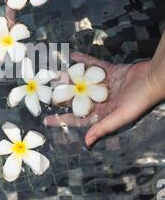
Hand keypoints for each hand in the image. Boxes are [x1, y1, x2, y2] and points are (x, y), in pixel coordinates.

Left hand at [44, 52, 163, 146]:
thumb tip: (87, 142)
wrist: (153, 78)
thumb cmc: (140, 100)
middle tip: (47, 91)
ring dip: (70, 77)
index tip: (45, 120)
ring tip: (56, 73)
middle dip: (63, 96)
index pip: (77, 118)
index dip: (62, 120)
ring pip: (83, 81)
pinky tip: (73, 57)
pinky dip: (84, 61)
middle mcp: (101, 100)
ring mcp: (105, 85)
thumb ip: (102, 127)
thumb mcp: (121, 116)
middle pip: (77, 99)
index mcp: (102, 113)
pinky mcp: (110, 71)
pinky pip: (94, 66)